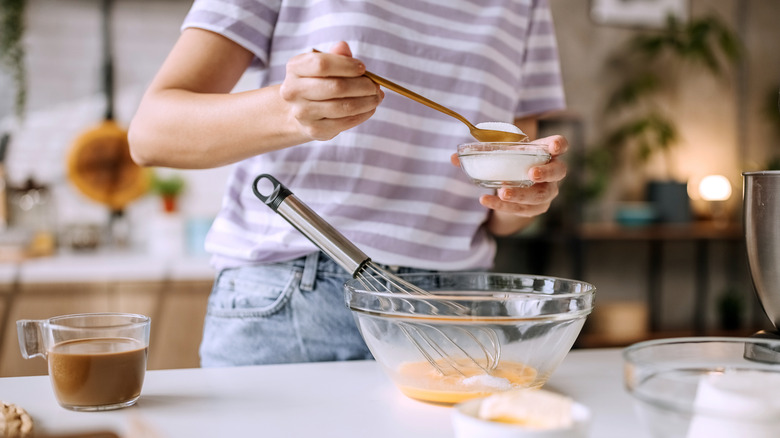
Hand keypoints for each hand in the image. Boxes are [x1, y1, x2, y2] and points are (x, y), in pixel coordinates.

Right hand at [279, 41, 383, 140]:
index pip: (322, 64)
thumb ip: (336, 56)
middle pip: (335, 87)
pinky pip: (344, 122)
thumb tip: (343, 47)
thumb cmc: (318, 81)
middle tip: (375, 86)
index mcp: (295, 68)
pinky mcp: (314, 129)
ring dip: (366, 102)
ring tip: (376, 97)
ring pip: (342, 107)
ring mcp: (302, 113)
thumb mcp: (324, 64)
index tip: (363, 68)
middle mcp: (293, 91)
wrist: (301, 110)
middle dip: (362, 86)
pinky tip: (369, 108)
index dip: (346, 65)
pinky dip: (362, 115)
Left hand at [451, 135, 568, 234]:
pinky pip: (523, 209)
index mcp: (546, 152)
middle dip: (546, 173)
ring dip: (522, 194)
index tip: (553, 146)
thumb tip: (453, 157)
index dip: (559, 144)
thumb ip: (479, 153)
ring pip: (540, 195)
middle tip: (531, 173)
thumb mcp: (499, 154)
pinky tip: (487, 200)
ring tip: (502, 191)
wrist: (514, 187)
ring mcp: (547, 192)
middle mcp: (553, 172)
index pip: (560, 144)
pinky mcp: (536, 208)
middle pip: (558, 172)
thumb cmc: (510, 163)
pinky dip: (504, 206)